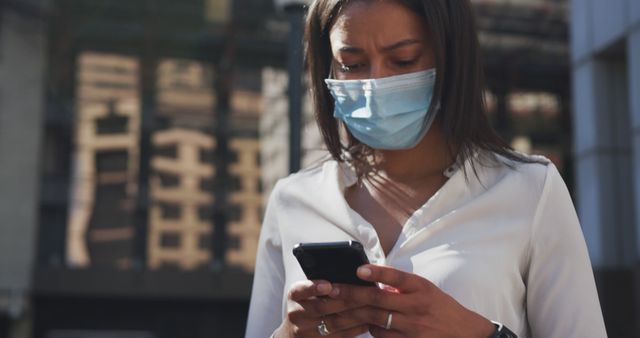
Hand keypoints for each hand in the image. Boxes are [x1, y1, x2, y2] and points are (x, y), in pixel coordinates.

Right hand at [274, 280, 368, 337]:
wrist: (297, 332)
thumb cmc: (310, 303)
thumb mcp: (309, 292)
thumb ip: (325, 284)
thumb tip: (354, 274)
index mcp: (295, 295)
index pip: (301, 290)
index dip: (314, 287)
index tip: (329, 285)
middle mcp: (296, 313)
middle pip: (322, 307)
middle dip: (347, 300)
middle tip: (367, 293)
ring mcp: (306, 331)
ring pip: (335, 323)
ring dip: (356, 314)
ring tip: (373, 306)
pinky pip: (341, 336)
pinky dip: (357, 328)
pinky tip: (370, 320)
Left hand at [328, 265, 495, 337]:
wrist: (465, 334)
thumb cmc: (440, 307)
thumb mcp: (425, 289)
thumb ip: (400, 285)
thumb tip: (371, 279)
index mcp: (421, 288)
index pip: (397, 277)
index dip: (377, 273)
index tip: (358, 270)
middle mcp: (416, 307)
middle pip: (377, 301)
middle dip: (351, 295)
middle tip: (331, 291)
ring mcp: (412, 328)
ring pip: (375, 321)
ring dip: (354, 315)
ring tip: (335, 308)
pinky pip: (382, 337)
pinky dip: (370, 329)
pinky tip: (361, 324)